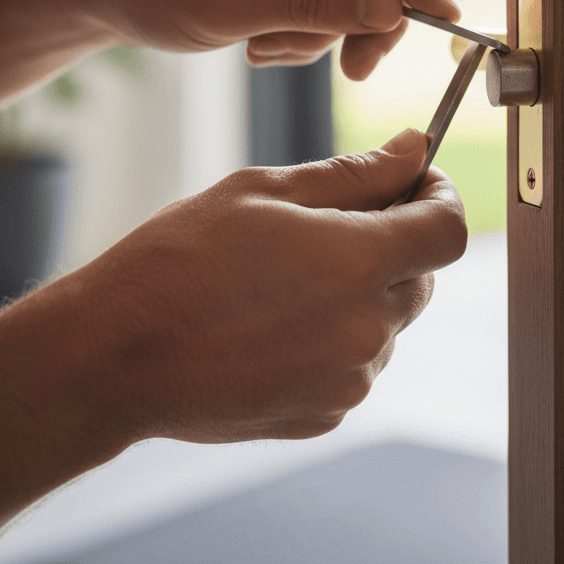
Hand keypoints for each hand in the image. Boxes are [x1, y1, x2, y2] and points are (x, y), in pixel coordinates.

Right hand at [77, 129, 466, 443]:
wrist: (114, 355)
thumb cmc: (180, 259)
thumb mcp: (266, 191)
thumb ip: (355, 173)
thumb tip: (414, 149)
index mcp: (358, 261)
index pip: (448, 229)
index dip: (440, 198)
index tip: (419, 185)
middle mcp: (366, 327)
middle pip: (421, 276)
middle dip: (395, 244)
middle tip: (331, 227)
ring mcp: (349, 380)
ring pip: (388, 323)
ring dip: (361, 294)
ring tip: (284, 282)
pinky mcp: (325, 414)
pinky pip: (356, 365)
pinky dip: (335, 339)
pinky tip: (274, 325)